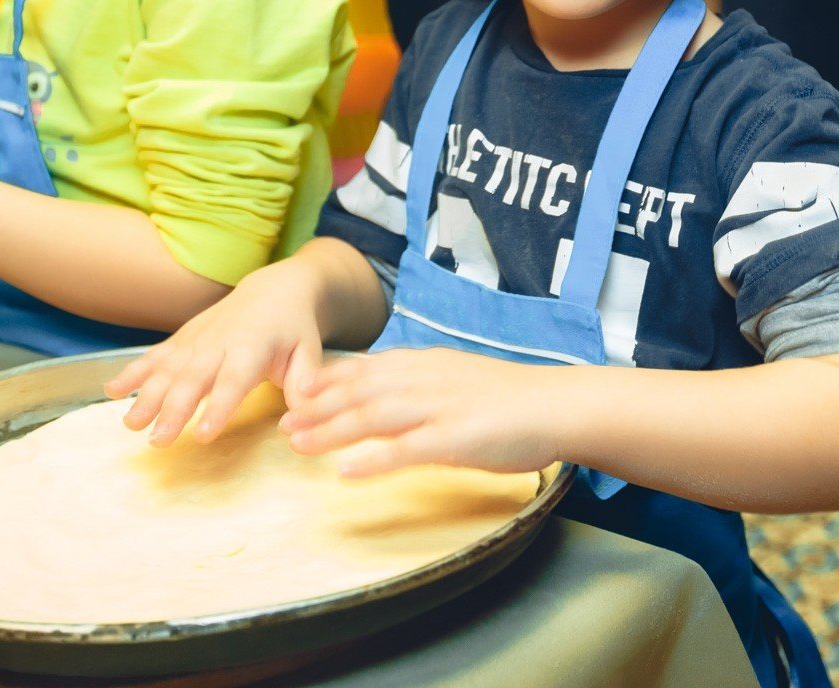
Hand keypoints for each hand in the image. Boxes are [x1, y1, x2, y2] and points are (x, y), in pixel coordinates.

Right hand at [104, 262, 325, 445]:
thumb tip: (304, 409)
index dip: (219, 407)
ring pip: (167, 368)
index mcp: (253, 346)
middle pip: (193, 378)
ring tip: (130, 424)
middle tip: (157, 442)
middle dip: (173, 410)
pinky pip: (154, 356)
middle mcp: (219, 341)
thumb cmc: (295, 329)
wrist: (275, 290)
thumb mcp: (310, 351)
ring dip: (146, 396)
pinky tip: (111, 391)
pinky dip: (132, 372)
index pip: (234, 380)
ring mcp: (196, 339)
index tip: (203, 436)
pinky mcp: (182, 339)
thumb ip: (305, 380)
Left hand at [279, 348, 561, 477]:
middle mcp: (424, 381)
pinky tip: (346, 472)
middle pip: (359, 392)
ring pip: (373, 416)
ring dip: (331, 431)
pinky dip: (373, 459)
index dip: (326, 384)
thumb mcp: (456, 380)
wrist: (556, 404)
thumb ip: (421, 385)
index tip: (294, 396)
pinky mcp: (455, 438)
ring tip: (297, 445)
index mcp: (425, 365)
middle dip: (317, 408)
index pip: (365, 370)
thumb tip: (387, 396)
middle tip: (282, 425)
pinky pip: (406, 450)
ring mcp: (438, 409)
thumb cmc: (510, 399)